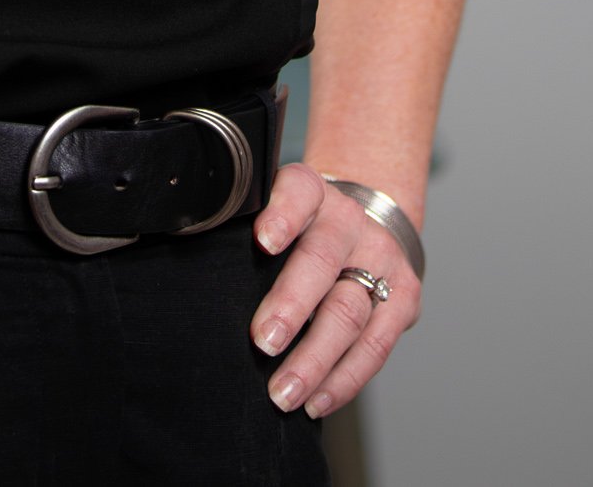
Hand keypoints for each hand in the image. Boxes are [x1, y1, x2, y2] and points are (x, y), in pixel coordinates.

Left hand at [248, 162, 421, 419]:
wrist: (368, 222)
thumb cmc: (303, 226)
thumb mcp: (275, 209)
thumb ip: (243, 227)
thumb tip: (189, 253)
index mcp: (312, 192)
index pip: (298, 192)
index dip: (282, 214)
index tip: (262, 241)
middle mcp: (348, 221)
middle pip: (321, 260)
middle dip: (291, 306)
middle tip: (262, 342)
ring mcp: (381, 259)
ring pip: (349, 312)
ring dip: (315, 360)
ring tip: (284, 392)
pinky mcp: (403, 298)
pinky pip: (375, 345)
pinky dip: (344, 379)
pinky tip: (317, 400)